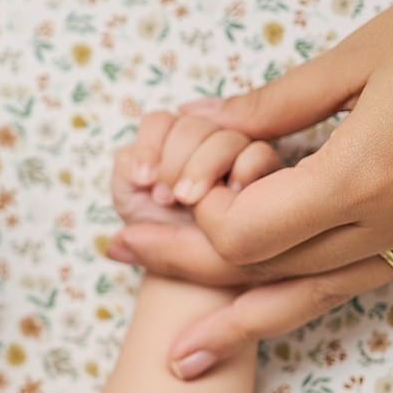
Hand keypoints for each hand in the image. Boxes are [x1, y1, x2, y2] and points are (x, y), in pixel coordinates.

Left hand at [107, 0, 392, 377]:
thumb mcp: (356, 54)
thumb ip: (271, 108)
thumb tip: (199, 132)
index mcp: (370, 172)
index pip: (245, 236)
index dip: (195, 218)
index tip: (169, 185)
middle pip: (267, 273)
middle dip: (185, 268)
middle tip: (116, 255)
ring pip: (314, 295)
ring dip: (240, 315)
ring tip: (180, 353)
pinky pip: (359, 278)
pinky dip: (302, 295)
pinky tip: (259, 310)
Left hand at [107, 109, 283, 227]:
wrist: (190, 268)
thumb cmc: (161, 235)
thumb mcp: (132, 206)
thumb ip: (127, 173)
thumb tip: (133, 158)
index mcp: (167, 143)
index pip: (159, 123)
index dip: (149, 148)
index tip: (143, 181)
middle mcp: (202, 142)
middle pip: (192, 125)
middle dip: (174, 163)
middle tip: (166, 199)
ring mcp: (235, 154)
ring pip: (225, 137)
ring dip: (203, 167)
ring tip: (191, 201)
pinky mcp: (265, 172)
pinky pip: (259, 153)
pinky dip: (244, 169)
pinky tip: (230, 194)